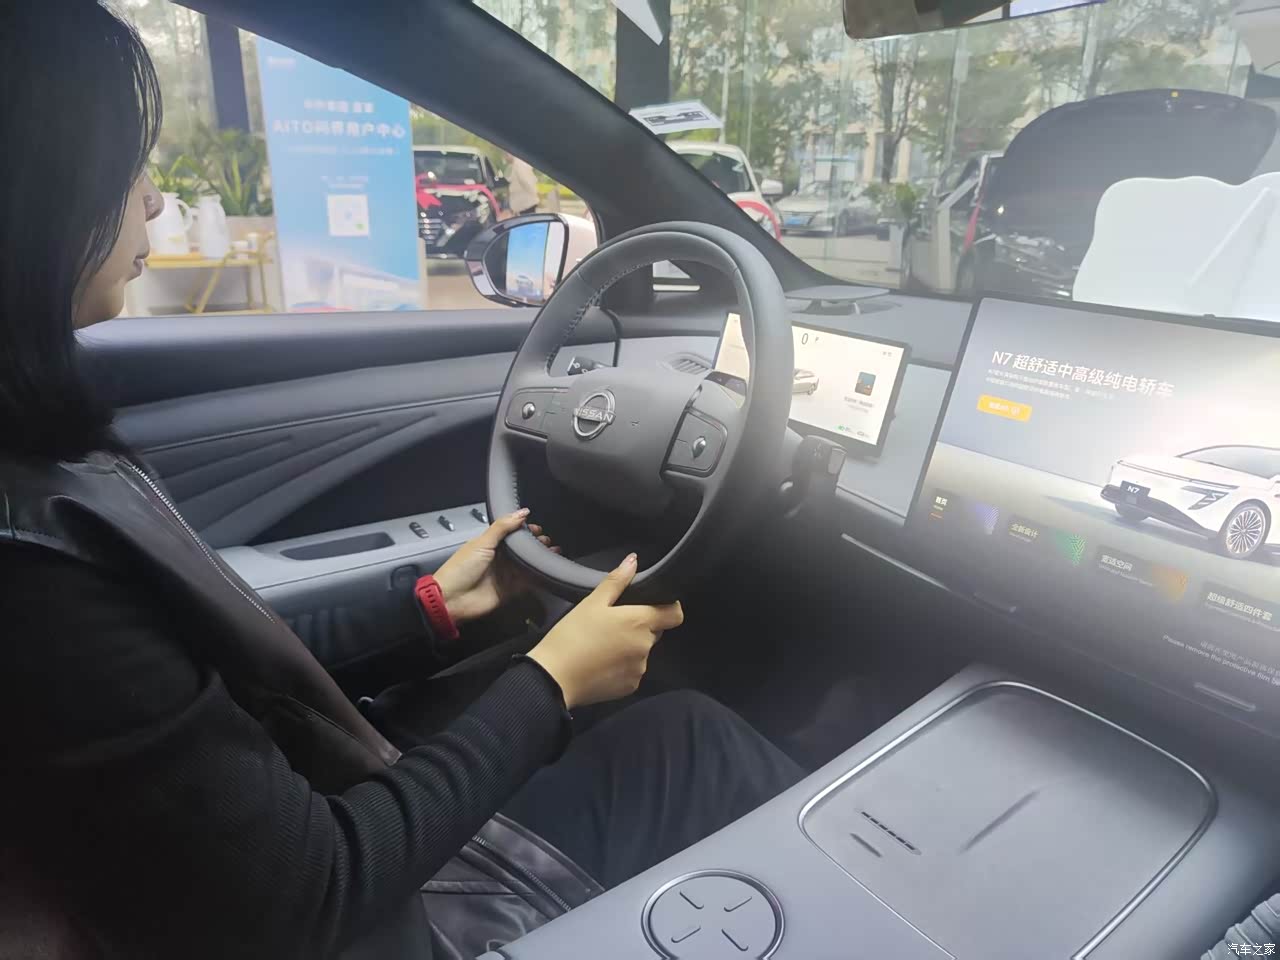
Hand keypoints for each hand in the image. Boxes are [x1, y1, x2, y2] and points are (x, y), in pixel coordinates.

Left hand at [432, 508, 554, 623]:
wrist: (452, 599)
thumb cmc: (462, 568)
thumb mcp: (481, 543)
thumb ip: (502, 527)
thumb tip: (523, 512)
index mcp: (490, 545)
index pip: (512, 534)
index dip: (525, 530)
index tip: (539, 528)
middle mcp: (499, 558)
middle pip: (522, 549)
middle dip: (536, 544)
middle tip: (549, 541)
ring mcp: (505, 575)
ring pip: (528, 564)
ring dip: (540, 558)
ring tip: (555, 552)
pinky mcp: (511, 590)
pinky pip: (528, 582)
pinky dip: (539, 576)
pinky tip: (550, 569)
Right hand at [527, 554, 682, 708]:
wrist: (554, 678)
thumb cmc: (572, 636)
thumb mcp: (592, 603)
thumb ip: (616, 581)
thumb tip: (633, 560)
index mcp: (640, 622)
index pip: (675, 614)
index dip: (668, 608)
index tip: (653, 606)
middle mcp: (646, 646)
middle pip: (655, 632)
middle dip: (640, 627)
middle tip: (612, 625)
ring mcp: (639, 669)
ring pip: (642, 652)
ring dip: (630, 648)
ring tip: (602, 646)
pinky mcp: (630, 687)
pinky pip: (633, 671)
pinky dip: (622, 667)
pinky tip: (600, 663)